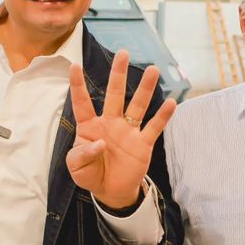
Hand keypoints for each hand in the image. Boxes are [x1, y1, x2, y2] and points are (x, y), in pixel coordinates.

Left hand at [66, 50, 176, 209]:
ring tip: (152, 70)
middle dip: (118, 74)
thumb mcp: (77, 168)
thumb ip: (82, 155)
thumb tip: (100, 142)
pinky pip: (154, 127)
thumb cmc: (90, 175)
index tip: (74, 66)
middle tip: (123, 53)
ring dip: (145, 89)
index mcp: (90, 127)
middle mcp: (110, 123)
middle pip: (115, 95)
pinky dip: (162, 116)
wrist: (111, 191)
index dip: (78, 86)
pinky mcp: (143, 144)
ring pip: (138, 106)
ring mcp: (128, 131)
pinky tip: (170, 102)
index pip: (82, 103)